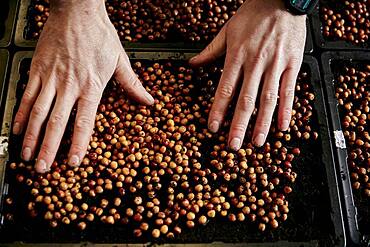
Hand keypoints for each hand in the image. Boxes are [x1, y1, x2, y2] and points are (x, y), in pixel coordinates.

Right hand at [12, 0, 153, 172]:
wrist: (77, 10)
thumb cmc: (99, 34)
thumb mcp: (120, 60)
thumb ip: (133, 85)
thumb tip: (148, 101)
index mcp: (91, 85)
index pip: (84, 122)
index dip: (78, 144)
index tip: (73, 162)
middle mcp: (69, 85)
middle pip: (57, 123)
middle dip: (48, 148)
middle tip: (43, 168)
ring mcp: (51, 78)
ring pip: (39, 113)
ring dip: (32, 137)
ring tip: (27, 155)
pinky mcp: (38, 69)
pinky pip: (27, 95)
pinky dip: (22, 114)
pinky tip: (18, 129)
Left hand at [190, 0, 305, 149]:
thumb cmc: (254, 14)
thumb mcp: (227, 30)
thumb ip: (210, 50)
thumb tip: (193, 64)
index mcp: (237, 55)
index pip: (225, 89)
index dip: (218, 110)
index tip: (213, 127)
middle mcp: (256, 62)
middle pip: (246, 99)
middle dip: (239, 125)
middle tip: (233, 145)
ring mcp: (276, 64)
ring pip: (268, 99)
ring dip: (262, 123)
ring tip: (257, 142)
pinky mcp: (293, 64)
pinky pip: (289, 90)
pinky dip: (286, 109)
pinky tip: (282, 126)